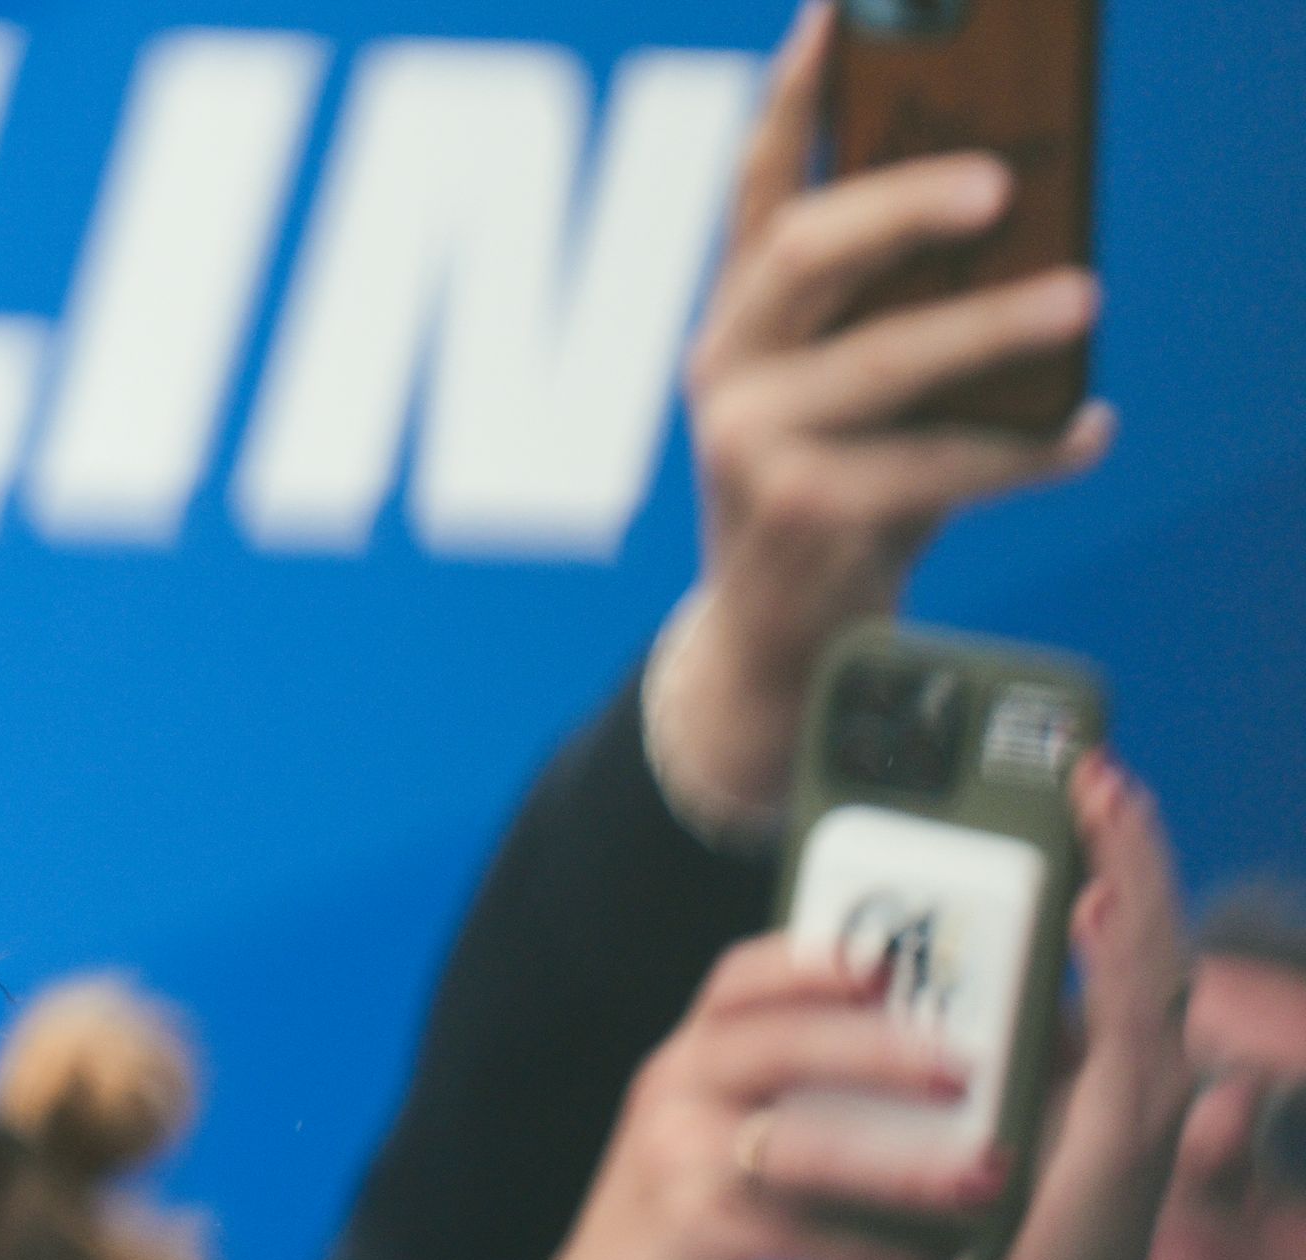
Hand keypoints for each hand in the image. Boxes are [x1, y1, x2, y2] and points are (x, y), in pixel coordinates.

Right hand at [412, 940, 984, 1259]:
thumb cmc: (687, 1217)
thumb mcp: (709, 1128)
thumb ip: (783, 1088)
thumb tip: (935, 1058)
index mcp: (686, 1055)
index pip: (741, 978)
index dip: (817, 960)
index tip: (898, 958)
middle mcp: (670, 1092)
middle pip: (777, 1043)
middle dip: (881, 1049)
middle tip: (970, 1068)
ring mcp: (670, 1162)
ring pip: (794, 1146)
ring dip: (898, 1160)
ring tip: (982, 1172)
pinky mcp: (686, 1234)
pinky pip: (792, 1236)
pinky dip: (867, 1249)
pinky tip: (927, 1258)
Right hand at [650, 4, 1112, 834]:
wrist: (783, 642)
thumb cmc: (842, 491)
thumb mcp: (857, 395)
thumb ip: (910, 317)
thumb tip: (1030, 240)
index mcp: (741, 321)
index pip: (756, 192)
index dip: (790, 101)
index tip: (839, 13)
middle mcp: (727, 369)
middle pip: (804, 254)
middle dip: (902, 204)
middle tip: (1000, 185)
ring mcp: (751, 443)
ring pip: (884, 360)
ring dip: (993, 327)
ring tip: (1083, 300)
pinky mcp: (800, 511)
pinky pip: (938, 462)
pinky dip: (1026, 451)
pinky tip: (1086, 432)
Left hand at [953, 753, 1191, 1259]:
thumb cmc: (1003, 1237)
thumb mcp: (985, 1122)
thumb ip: (980, 1060)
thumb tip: (913, 999)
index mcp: (1108, 1055)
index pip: (1117, 934)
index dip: (1109, 857)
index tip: (1080, 785)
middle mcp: (1144, 1062)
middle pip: (1144, 922)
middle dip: (1124, 838)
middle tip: (1091, 761)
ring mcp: (1148, 1088)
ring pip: (1148, 952)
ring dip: (1128, 867)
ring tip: (1103, 796)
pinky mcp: (1131, 1120)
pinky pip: (1128, 1020)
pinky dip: (1114, 954)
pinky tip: (1093, 905)